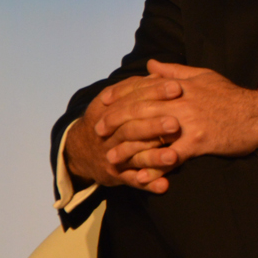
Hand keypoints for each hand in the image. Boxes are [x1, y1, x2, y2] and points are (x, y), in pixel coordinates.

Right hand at [63, 74, 181, 192]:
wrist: (80, 149)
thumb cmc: (108, 119)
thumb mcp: (115, 99)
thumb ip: (136, 87)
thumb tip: (158, 71)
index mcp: (110, 109)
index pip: (133, 99)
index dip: (154, 92)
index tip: (177, 87)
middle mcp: (109, 133)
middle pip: (131, 128)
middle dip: (153, 126)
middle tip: (176, 124)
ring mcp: (112, 155)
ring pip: (133, 156)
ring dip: (153, 158)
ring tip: (174, 157)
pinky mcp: (116, 175)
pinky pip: (132, 180)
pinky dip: (148, 183)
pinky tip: (164, 186)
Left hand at [103, 60, 257, 175]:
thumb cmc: (232, 96)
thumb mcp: (204, 76)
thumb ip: (174, 71)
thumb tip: (151, 65)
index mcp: (180, 86)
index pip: (142, 88)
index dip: (120, 95)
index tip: (103, 102)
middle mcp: (180, 102)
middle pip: (139, 110)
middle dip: (115, 120)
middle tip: (98, 130)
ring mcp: (188, 123)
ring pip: (149, 134)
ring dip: (127, 148)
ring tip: (111, 157)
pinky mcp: (198, 142)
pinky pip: (170, 156)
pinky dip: (154, 166)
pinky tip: (141, 175)